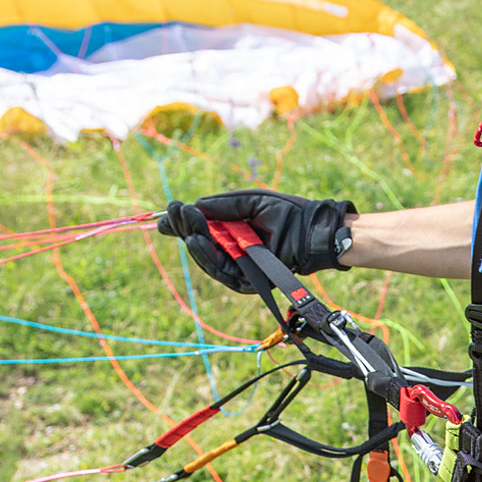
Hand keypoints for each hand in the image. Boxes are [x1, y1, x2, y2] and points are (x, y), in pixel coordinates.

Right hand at [157, 189, 355, 292]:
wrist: (312, 230)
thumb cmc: (287, 213)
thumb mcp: (251, 202)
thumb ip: (224, 206)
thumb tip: (195, 205)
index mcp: (232, 231)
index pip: (202, 229)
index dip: (185, 222)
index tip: (169, 210)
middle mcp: (232, 250)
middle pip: (200, 243)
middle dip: (185, 227)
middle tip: (172, 210)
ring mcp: (238, 267)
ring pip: (206, 257)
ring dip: (192, 240)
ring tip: (181, 223)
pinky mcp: (245, 280)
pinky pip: (220, 269)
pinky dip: (206, 255)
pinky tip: (196, 239)